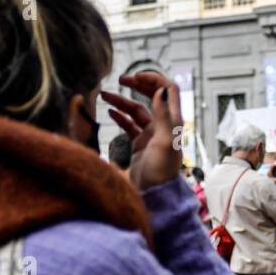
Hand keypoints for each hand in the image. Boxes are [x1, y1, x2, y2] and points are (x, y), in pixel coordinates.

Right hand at [102, 73, 182, 190]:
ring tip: (103, 95)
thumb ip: (164, 115)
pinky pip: (129, 125)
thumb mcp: (164, 142)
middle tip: (120, 79)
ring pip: (136, 111)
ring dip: (122, 101)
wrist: (153, 197)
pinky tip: (109, 112)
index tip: (134, 77)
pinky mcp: (140, 145)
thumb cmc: (161, 172)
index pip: (168, 90)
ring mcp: (151, 135)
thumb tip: (162, 89)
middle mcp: (163, 125)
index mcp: (172, 122)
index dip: (153, 79)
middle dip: (137, 85)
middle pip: (153, 96)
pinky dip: (120, 117)